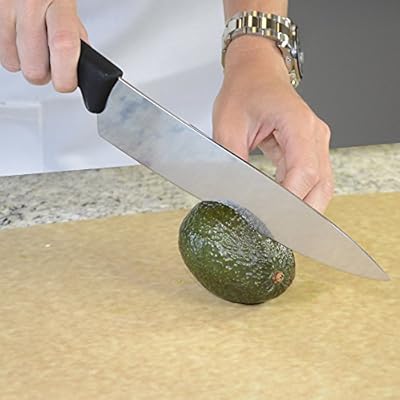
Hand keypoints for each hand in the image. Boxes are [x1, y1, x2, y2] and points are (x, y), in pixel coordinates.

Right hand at [0, 0, 87, 91]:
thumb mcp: (69, 3)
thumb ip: (75, 33)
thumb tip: (77, 66)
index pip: (64, 47)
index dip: (66, 76)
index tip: (67, 82)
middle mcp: (28, 2)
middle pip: (34, 67)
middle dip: (45, 74)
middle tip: (51, 64)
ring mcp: (3, 6)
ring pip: (13, 63)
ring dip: (25, 63)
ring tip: (34, 46)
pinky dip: (10, 52)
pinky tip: (19, 38)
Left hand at [213, 36, 333, 212]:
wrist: (255, 72)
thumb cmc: (244, 91)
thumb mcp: (228, 127)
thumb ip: (233, 162)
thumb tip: (237, 193)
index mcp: (297, 123)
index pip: (304, 172)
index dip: (290, 200)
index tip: (271, 217)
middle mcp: (314, 134)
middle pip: (320, 185)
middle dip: (300, 212)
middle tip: (276, 228)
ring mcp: (315, 142)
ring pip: (321, 186)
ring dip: (302, 207)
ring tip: (278, 221)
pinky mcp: (310, 149)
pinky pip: (312, 179)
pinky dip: (299, 196)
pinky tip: (281, 205)